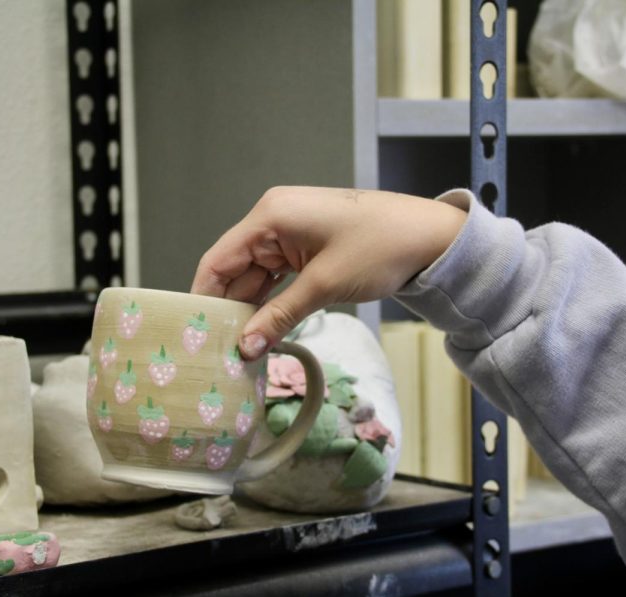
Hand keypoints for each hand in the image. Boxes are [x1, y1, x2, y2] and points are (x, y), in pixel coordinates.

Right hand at [191, 186, 467, 358]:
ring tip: (240, 347)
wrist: (430, 237)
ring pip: (256, 275)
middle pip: (234, 268)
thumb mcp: (324, 286)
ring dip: (251, 308)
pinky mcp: (306, 244)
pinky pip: (277, 274)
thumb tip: (245, 348)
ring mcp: (290, 231)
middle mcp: (273, 218)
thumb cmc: (379, 248)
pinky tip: (265, 329)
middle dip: (228, 309)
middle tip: (219, 350)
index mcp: (270, 216)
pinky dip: (271, 300)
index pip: (218, 259)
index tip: (194, 334)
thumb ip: (279, 317)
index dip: (203, 297)